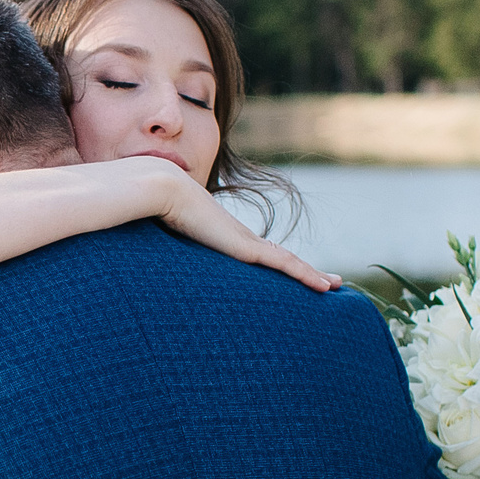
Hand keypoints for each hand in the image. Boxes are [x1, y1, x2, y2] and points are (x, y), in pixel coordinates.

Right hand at [154, 163, 339, 292]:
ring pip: (290, 263)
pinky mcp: (248, 249)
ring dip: (313, 275)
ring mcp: (246, 243)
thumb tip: (145, 258)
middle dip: (305, 271)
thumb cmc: (158, 211)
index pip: (260, 255)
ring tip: (334, 286)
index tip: (292, 274)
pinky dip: (306, 276)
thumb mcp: (166, 237)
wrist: (165, 191)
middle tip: (328, 282)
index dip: (278, 265)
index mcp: (225, 238)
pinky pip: (285, 265)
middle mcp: (241, 239)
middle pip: (282, 259)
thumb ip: (166, 245)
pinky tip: (324, 287)